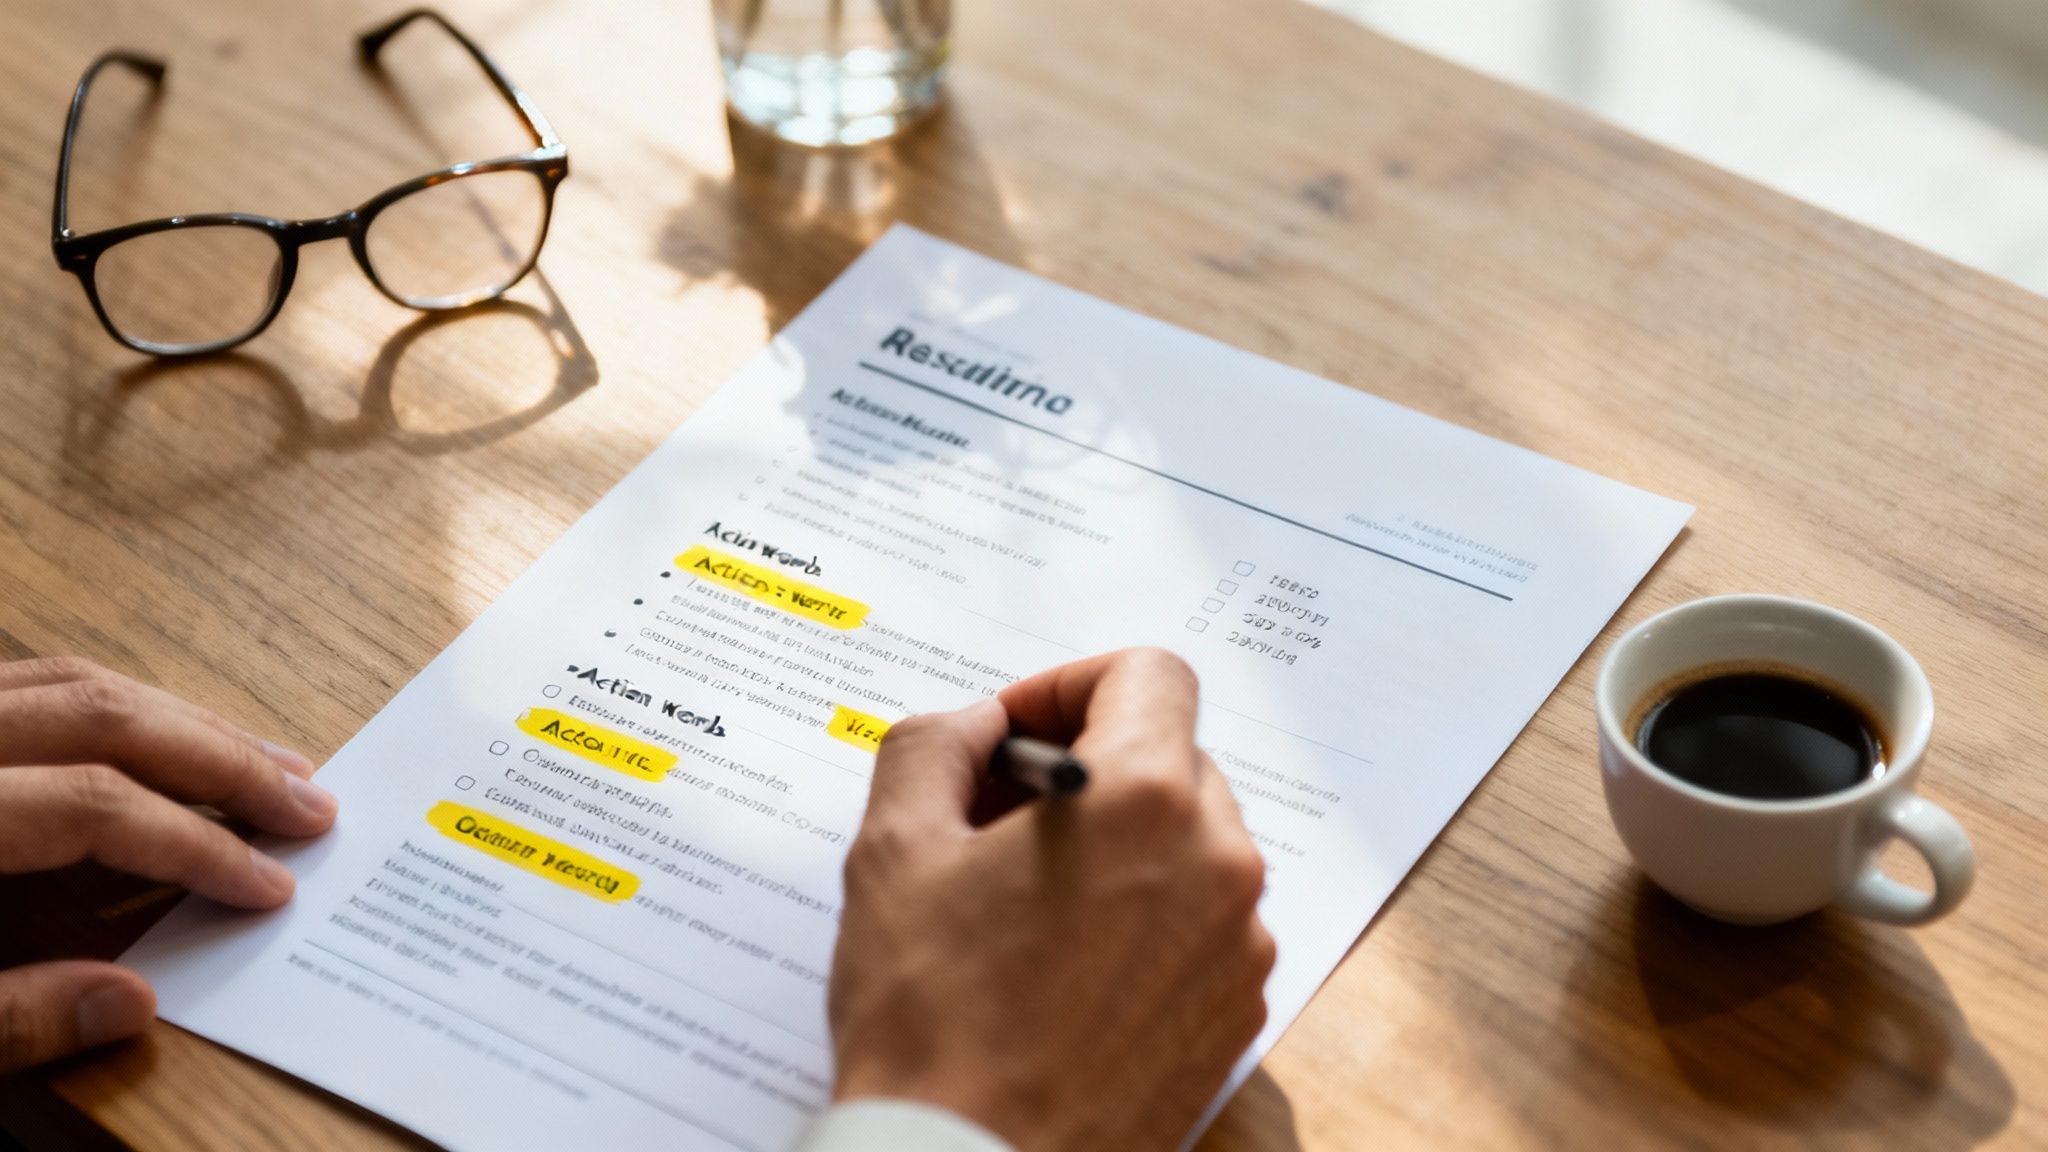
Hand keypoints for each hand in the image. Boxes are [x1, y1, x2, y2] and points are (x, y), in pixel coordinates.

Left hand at [0, 658, 336, 1071]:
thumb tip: (133, 1005)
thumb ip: (9, 1014)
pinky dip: (120, 703)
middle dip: (223, 763)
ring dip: (184, 722)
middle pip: (106, 716)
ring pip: (78, 680)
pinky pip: (42, 680)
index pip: (96, 806)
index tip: (270, 887)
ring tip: (268, 764)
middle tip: (313, 803)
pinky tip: (169, 738)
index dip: (196, 846)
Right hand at [827, 649, 1273, 1150]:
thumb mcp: (894, 850)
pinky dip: (1142, 916)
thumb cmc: (932, 1022)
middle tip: (995, 818)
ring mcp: (1238, 947)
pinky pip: (1200, 924)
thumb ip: (935, 744)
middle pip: (1170, 757)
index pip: (1149, 674)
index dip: (1069, 686)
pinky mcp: (1235, 1015)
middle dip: (1085, 768)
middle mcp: (1217, 865)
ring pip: (1188, 844)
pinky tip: (1061, 964)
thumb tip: (975, 724)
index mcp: (1146, 803)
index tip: (1014, 736)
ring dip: (1115, 843)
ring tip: (1023, 899)